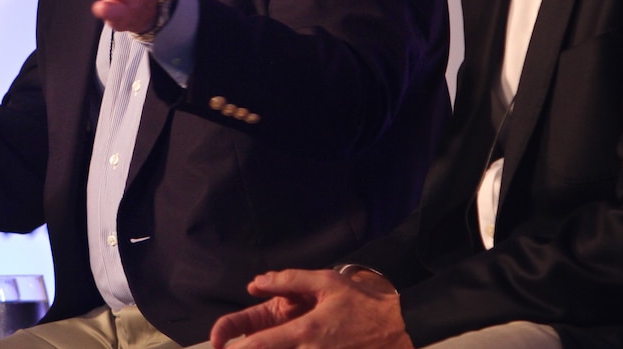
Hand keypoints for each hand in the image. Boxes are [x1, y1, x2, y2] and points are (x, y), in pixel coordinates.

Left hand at [209, 269, 411, 348]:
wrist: (400, 327)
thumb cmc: (362, 303)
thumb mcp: (326, 282)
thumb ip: (288, 280)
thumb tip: (256, 282)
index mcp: (306, 331)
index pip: (263, 343)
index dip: (240, 348)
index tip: (222, 346)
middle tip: (229, 347)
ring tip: (253, 344)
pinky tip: (289, 345)